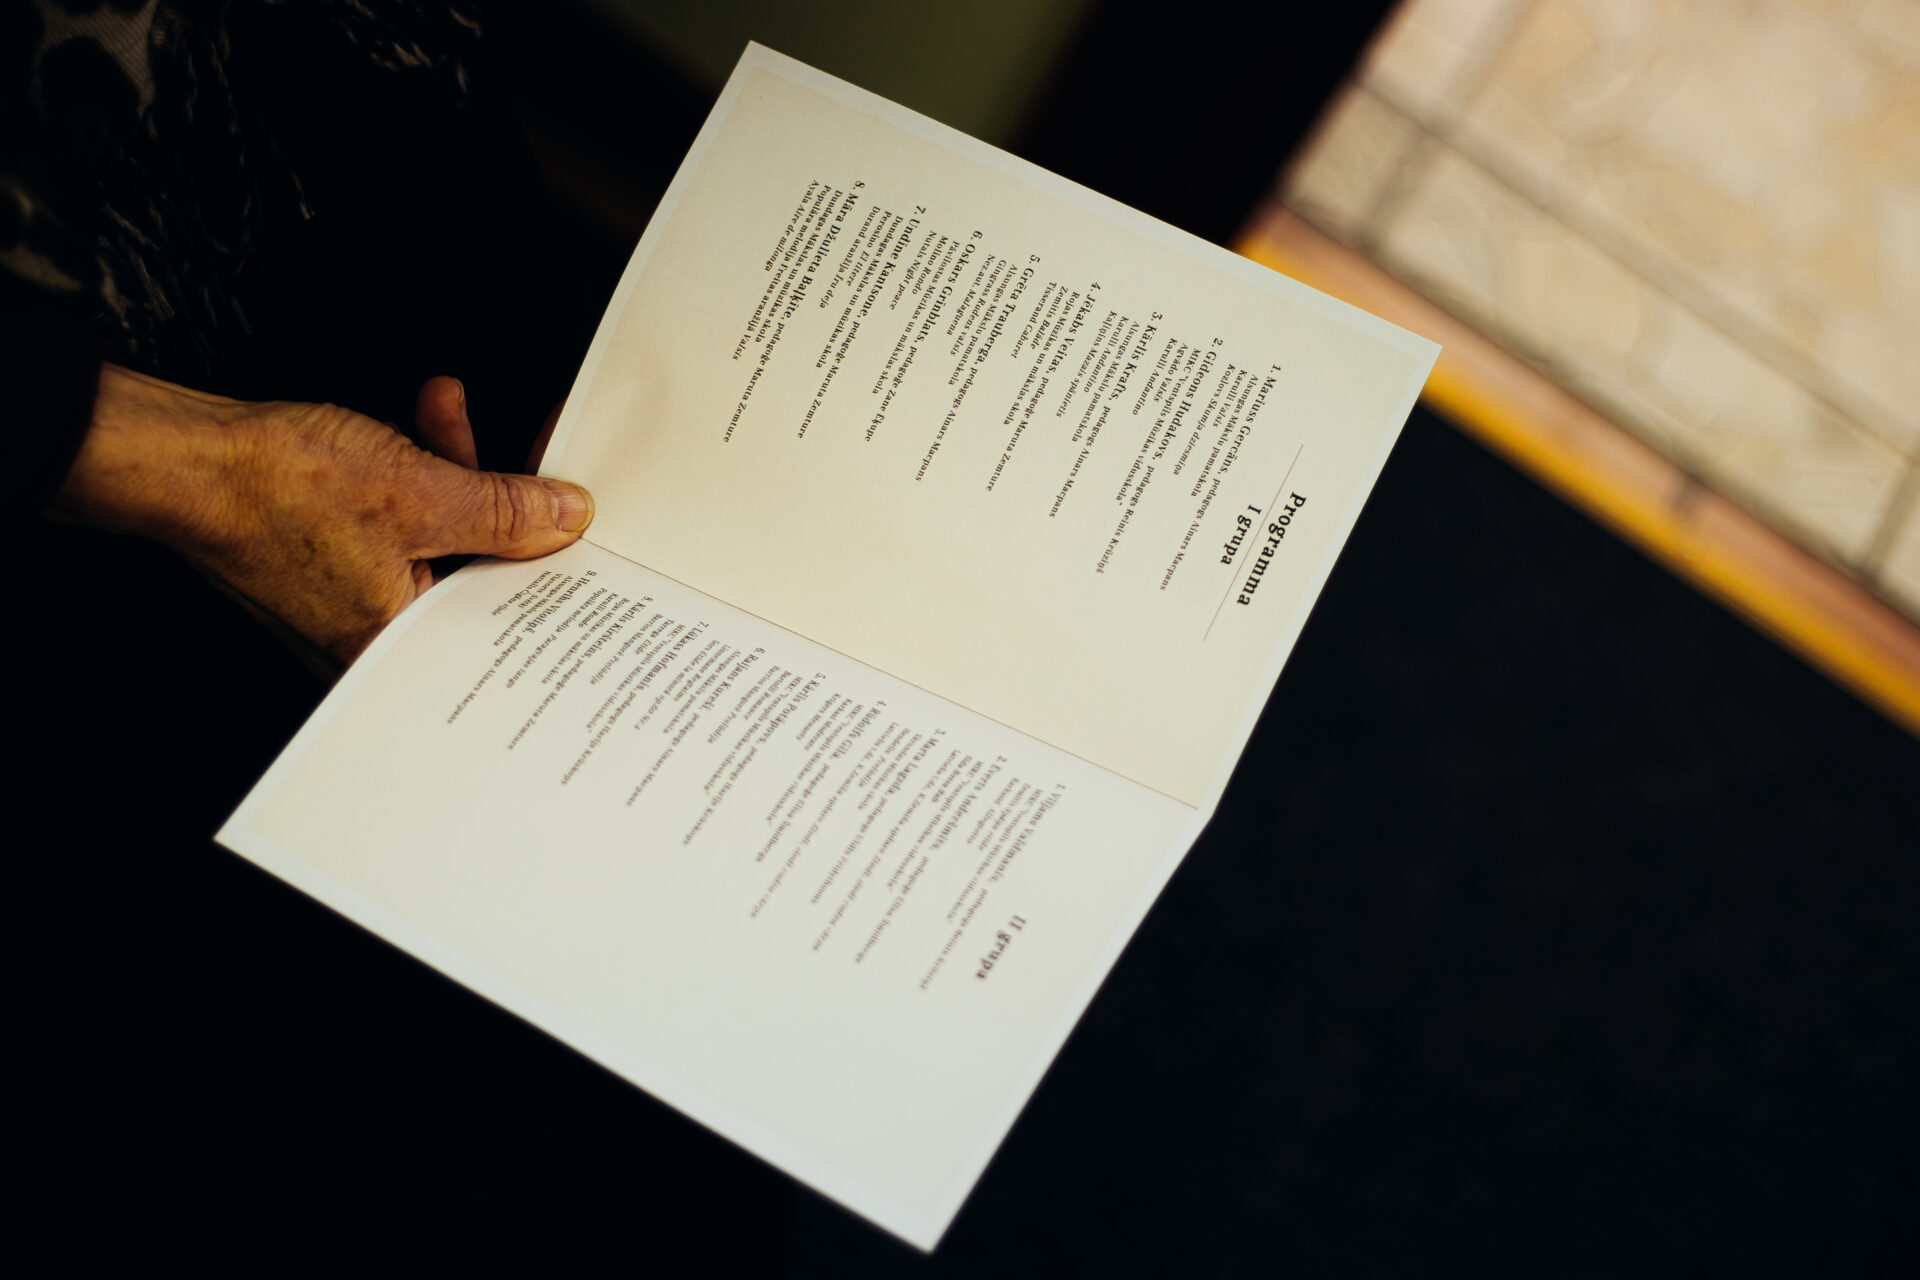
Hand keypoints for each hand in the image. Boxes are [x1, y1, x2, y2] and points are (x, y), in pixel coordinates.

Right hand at [52, 366, 593, 670]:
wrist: (180, 458)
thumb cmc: (274, 491)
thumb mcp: (420, 490)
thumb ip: (505, 510)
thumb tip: (566, 516)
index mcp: (401, 649)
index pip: (511, 612)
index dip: (555, 551)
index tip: (588, 510)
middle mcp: (377, 641)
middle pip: (481, 570)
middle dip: (504, 491)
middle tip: (537, 447)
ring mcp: (354, 603)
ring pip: (442, 537)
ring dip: (456, 465)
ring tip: (449, 412)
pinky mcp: (336, 564)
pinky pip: (402, 523)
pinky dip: (416, 472)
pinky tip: (426, 419)